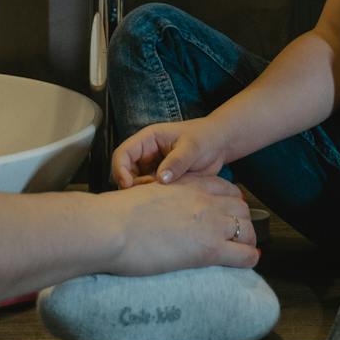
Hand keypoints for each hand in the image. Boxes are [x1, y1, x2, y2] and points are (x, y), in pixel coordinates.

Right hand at [108, 175, 258, 274]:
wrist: (112, 227)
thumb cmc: (117, 214)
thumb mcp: (146, 194)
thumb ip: (159, 198)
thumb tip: (153, 212)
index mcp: (189, 185)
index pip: (225, 188)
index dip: (231, 201)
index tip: (228, 212)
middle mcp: (205, 201)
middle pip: (241, 207)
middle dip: (242, 220)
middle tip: (236, 234)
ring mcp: (210, 224)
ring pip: (248, 229)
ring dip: (248, 239)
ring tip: (243, 250)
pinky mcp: (209, 249)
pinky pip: (244, 254)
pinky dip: (250, 259)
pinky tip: (247, 263)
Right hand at [112, 117, 230, 188]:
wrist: (220, 146)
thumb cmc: (205, 138)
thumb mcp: (192, 147)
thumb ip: (177, 161)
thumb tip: (161, 179)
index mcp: (148, 139)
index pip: (122, 153)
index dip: (120, 169)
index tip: (128, 185)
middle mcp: (146, 154)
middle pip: (125, 172)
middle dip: (131, 186)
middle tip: (149, 195)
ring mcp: (152, 168)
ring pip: (136, 184)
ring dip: (143, 193)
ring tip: (161, 197)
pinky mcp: (160, 180)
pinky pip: (150, 191)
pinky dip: (153, 197)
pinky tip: (167, 201)